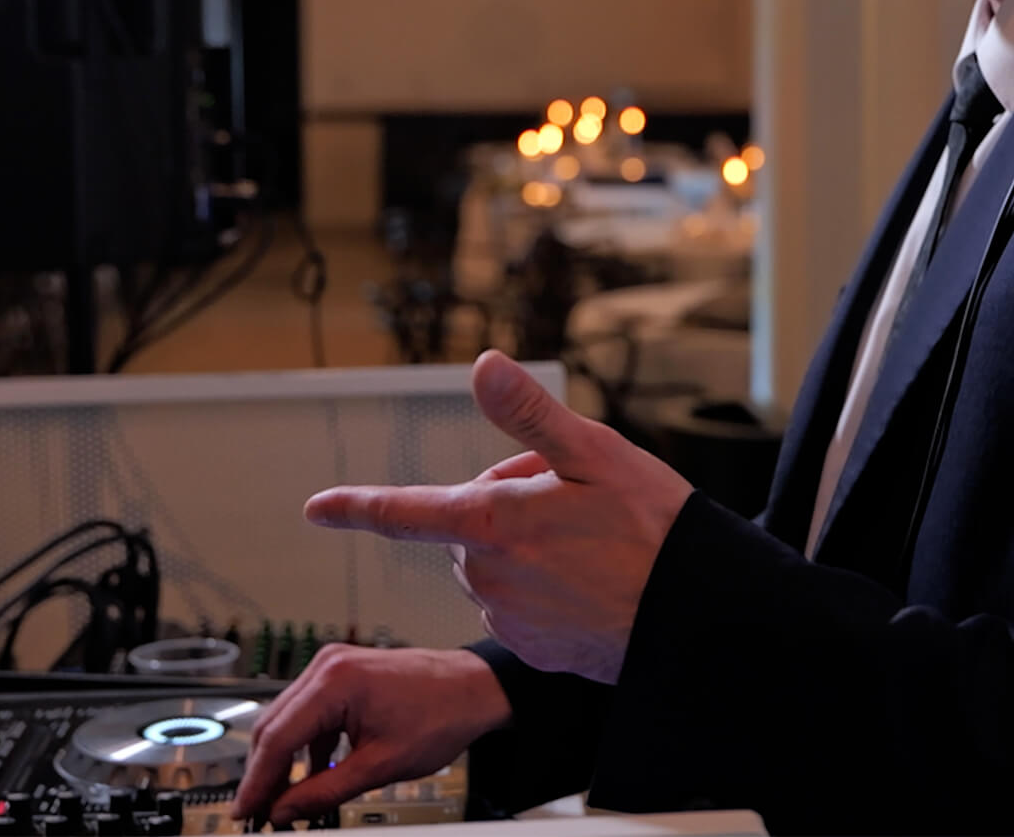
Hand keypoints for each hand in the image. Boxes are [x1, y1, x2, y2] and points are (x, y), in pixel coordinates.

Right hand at [231, 645, 508, 825]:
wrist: (474, 689)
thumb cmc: (440, 715)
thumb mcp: (380, 765)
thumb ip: (325, 791)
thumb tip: (285, 810)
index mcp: (334, 682)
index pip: (277, 738)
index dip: (256, 781)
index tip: (243, 812)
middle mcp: (327, 666)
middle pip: (275, 726)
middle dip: (264, 773)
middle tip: (256, 812)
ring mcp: (333, 666)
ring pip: (288, 720)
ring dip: (283, 761)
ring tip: (282, 801)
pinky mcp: (342, 674)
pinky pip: (309, 713)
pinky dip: (306, 745)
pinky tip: (312, 775)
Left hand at [306, 350, 694, 683]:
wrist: (697, 619)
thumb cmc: (654, 531)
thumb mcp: (596, 452)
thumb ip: (529, 413)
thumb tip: (483, 364)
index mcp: (493, 523)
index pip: (406, 511)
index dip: (356, 506)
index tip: (316, 508)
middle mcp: (488, 577)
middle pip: (468, 524)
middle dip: (504, 504)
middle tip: (573, 499)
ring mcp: (508, 618)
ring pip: (493, 564)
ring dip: (523, 546)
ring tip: (590, 542)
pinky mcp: (531, 649)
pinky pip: (516, 605)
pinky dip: (541, 587)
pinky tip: (589, 581)